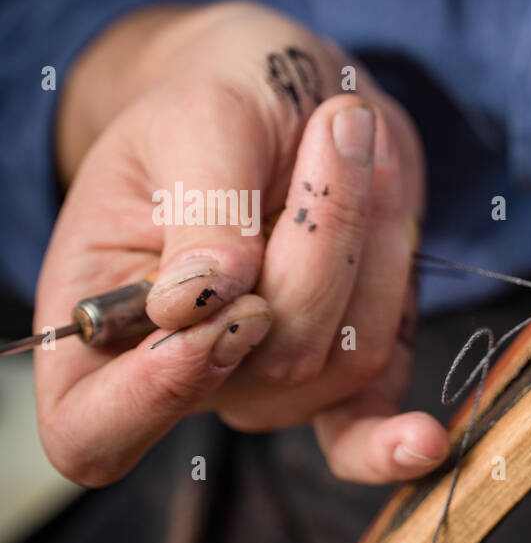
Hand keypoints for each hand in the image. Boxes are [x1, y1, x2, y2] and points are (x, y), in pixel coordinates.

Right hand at [35, 1, 445, 485]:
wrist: (293, 100)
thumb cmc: (221, 100)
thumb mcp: (200, 119)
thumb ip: (203, 205)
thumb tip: (209, 295)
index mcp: (96, 320)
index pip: (94, 427)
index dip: (154, 394)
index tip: (228, 306)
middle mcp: (178, 373)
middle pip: (264, 366)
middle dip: (321, 244)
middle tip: (334, 131)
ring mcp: (264, 381)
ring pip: (341, 359)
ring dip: (374, 247)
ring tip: (361, 149)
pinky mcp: (340, 371)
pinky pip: (365, 420)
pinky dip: (395, 435)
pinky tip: (425, 442)